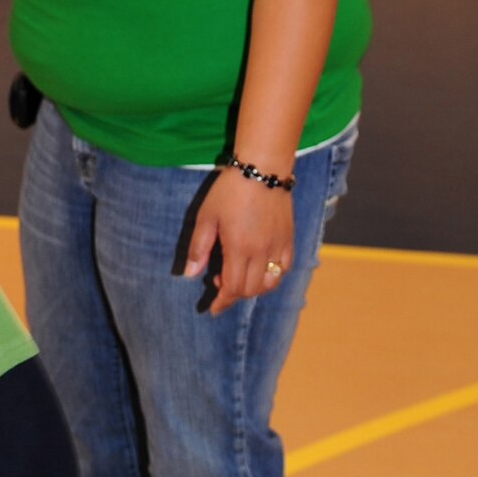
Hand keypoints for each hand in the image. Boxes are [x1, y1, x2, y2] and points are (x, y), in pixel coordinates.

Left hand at [184, 170, 293, 315]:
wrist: (262, 167)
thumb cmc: (230, 190)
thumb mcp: (206, 217)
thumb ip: (198, 248)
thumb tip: (189, 275)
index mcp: (239, 248)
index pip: (232, 288)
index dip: (222, 302)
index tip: (212, 308)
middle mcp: (261, 252)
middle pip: (250, 290)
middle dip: (233, 295)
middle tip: (219, 282)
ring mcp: (278, 246)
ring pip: (269, 283)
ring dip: (253, 289)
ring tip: (239, 277)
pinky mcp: (288, 238)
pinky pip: (283, 268)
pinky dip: (272, 277)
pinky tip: (260, 269)